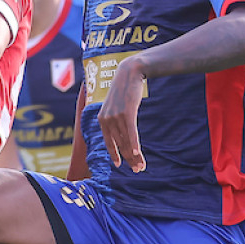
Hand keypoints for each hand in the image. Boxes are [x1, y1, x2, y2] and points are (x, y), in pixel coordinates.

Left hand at [97, 57, 147, 172]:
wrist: (128, 73)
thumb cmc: (124, 91)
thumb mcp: (116, 106)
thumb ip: (116, 119)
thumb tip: (121, 132)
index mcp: (102, 120)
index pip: (109, 142)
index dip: (115, 154)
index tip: (119, 165)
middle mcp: (106, 120)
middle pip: (120, 144)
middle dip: (129, 159)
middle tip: (137, 170)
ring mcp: (116, 116)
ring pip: (126, 141)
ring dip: (135, 156)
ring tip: (142, 165)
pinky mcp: (126, 113)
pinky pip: (131, 132)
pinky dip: (135, 144)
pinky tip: (139, 154)